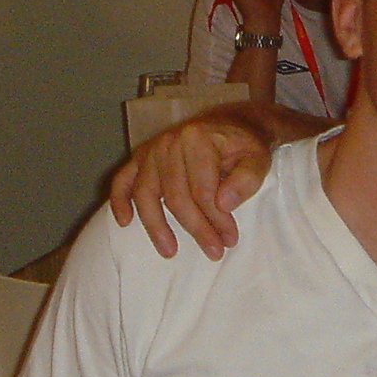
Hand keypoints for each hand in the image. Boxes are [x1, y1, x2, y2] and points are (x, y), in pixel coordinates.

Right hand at [106, 111, 274, 258]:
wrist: (230, 124)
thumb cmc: (243, 145)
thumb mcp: (257, 158)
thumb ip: (246, 180)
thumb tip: (222, 204)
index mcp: (197, 139)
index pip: (203, 191)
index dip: (216, 220)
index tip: (230, 241)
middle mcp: (169, 142)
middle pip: (176, 196)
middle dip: (196, 228)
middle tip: (214, 252)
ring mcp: (151, 150)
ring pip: (146, 194)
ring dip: (156, 226)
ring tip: (169, 252)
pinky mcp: (140, 156)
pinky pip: (122, 180)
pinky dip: (119, 201)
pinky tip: (124, 222)